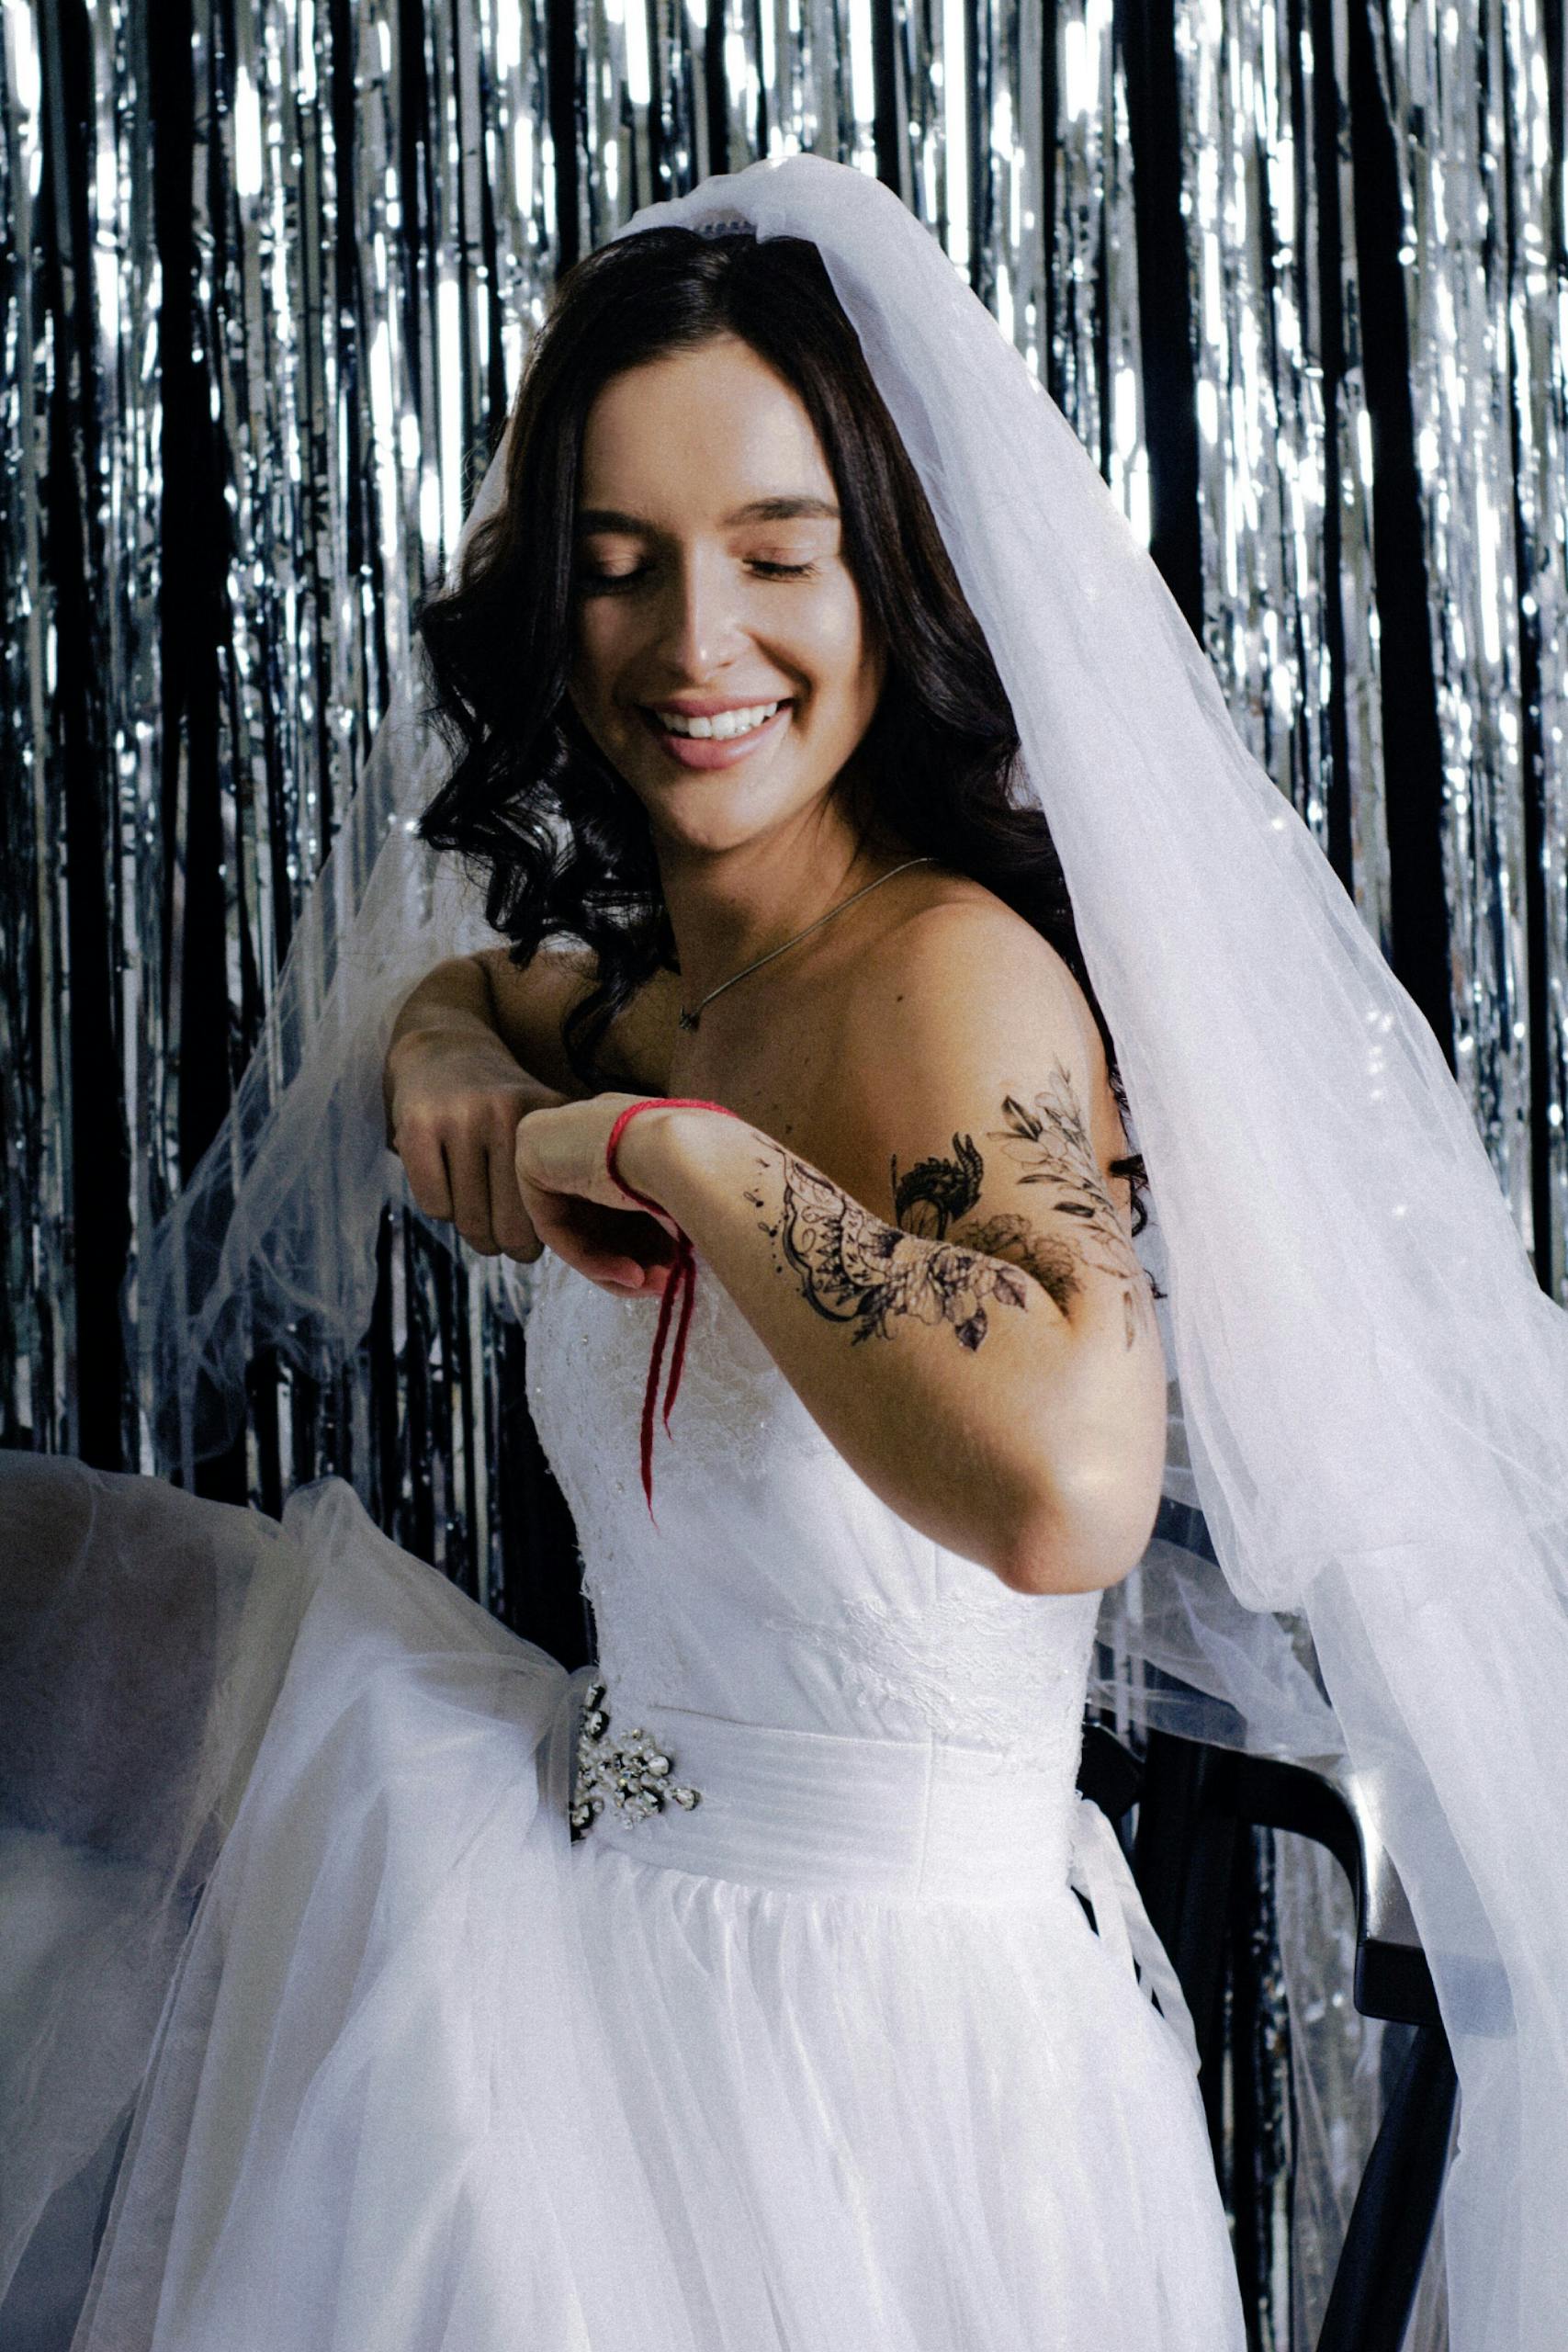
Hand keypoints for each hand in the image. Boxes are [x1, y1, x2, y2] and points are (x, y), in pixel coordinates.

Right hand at [389, 1037, 564, 1260]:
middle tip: (501, 1240)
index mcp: (546, 1118)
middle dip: (504, 1244)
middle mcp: (505, 1114)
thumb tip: (569, 1239)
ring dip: (471, 1231)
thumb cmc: (500, 1105)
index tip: (533, 1236)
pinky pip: (434, 1205)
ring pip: (469, 1219)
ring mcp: (460, 1117)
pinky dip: (440, 1211)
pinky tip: (448, 1188)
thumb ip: (562, 1169)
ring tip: (476, 1216)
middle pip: (509, 1225)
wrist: (444, 1049)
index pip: (549, 1209)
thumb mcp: (543, 1121)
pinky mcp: (417, 1125)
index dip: (540, 1236)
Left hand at [513, 1094, 689, 1296]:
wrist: (691, 1149)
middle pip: (602, 1212)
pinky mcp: (531, 1151)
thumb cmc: (710, 1170)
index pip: (627, 1192)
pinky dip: (589, 1257)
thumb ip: (674, 1218)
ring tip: (651, 1286)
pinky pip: (554, 1224)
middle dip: (635, 1256)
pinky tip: (629, 1276)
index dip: (651, 1239)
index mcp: (633, 1122)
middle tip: (663, 1285)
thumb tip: (672, 1263)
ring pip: (581, 1223)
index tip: (675, 1271)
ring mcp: (561, 1134)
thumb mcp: (696, 1195)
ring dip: (616, 1264)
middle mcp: (596, 1126)